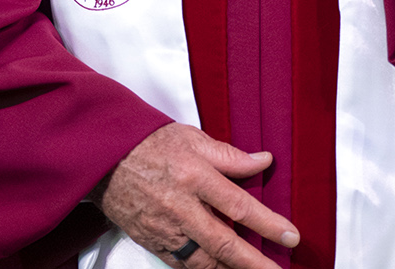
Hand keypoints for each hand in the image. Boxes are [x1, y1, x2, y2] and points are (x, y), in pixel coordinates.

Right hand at [96, 124, 298, 268]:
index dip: (268, 223)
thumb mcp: (192, 138)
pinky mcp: (151, 240)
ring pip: (203, 261)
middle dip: (254, 262)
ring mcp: (164, 227)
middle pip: (224, 243)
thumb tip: (263, 161)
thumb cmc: (148, 143)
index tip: (290, 235)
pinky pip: (181, 263)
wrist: (104, 157)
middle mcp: (180, 206)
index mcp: (193, 175)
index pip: (239, 205)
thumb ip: (230, 155)